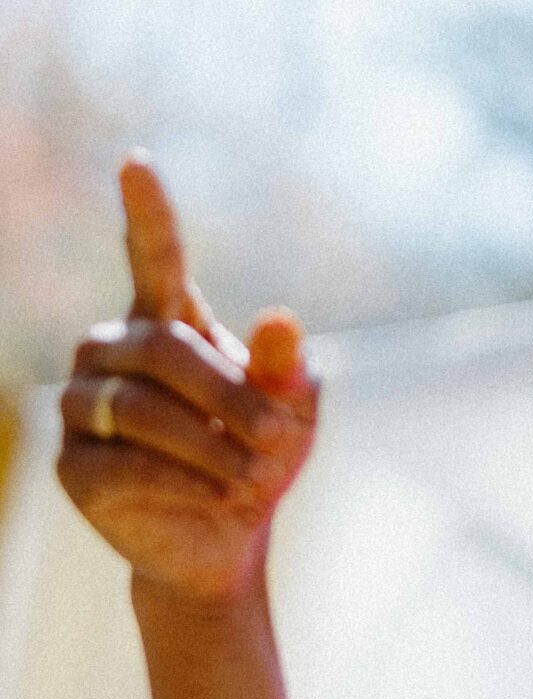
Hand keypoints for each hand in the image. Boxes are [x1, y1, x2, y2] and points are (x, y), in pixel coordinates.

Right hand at [57, 157, 318, 609]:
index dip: (147, 211)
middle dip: (230, 397)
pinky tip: (216, 496)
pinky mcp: (72, 466)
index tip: (138, 161)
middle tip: (282, 438)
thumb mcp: (292, 410)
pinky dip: (183, 482)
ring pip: (140, 409)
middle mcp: (112, 351)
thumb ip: (285, 368)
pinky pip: (125, 464)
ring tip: (255, 475)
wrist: (224, 537)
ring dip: (211, 447)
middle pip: (165, 351)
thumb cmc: (259, 454)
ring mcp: (81, 405)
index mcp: (167, 319)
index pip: (153, 255)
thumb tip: (282, 318)